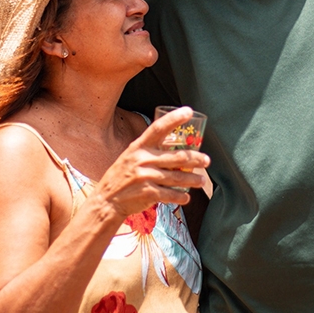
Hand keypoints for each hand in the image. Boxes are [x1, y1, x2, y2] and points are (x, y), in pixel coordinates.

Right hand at [92, 107, 210, 219]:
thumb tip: (174, 148)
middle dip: (195, 159)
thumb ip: (149, 152)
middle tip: (206, 160)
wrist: (106, 201)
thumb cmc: (121, 176)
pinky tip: (186, 197)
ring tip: (201, 180)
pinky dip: (180, 196)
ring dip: (192, 179)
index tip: (188, 111)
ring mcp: (145, 177)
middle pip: (176, 156)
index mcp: (138, 147)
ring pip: (177, 177)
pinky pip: (170, 194)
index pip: (158, 128)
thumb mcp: (130, 157)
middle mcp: (142, 160)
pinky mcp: (148, 193)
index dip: (174, 118)